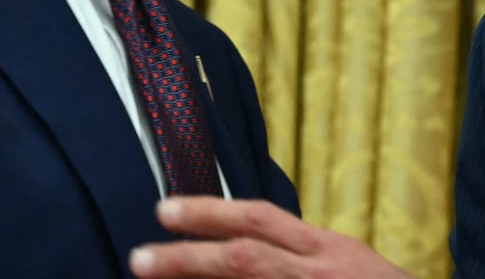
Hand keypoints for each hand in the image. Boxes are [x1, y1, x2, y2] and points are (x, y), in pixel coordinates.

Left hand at [129, 197, 414, 277]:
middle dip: (188, 257)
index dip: (211, 213)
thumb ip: (299, 254)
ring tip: (152, 275)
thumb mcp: (345, 263)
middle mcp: (319, 271)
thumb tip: (239, 246)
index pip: (261, 219)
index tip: (165, 212)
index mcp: (326, 248)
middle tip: (139, 258)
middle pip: (245, 257)